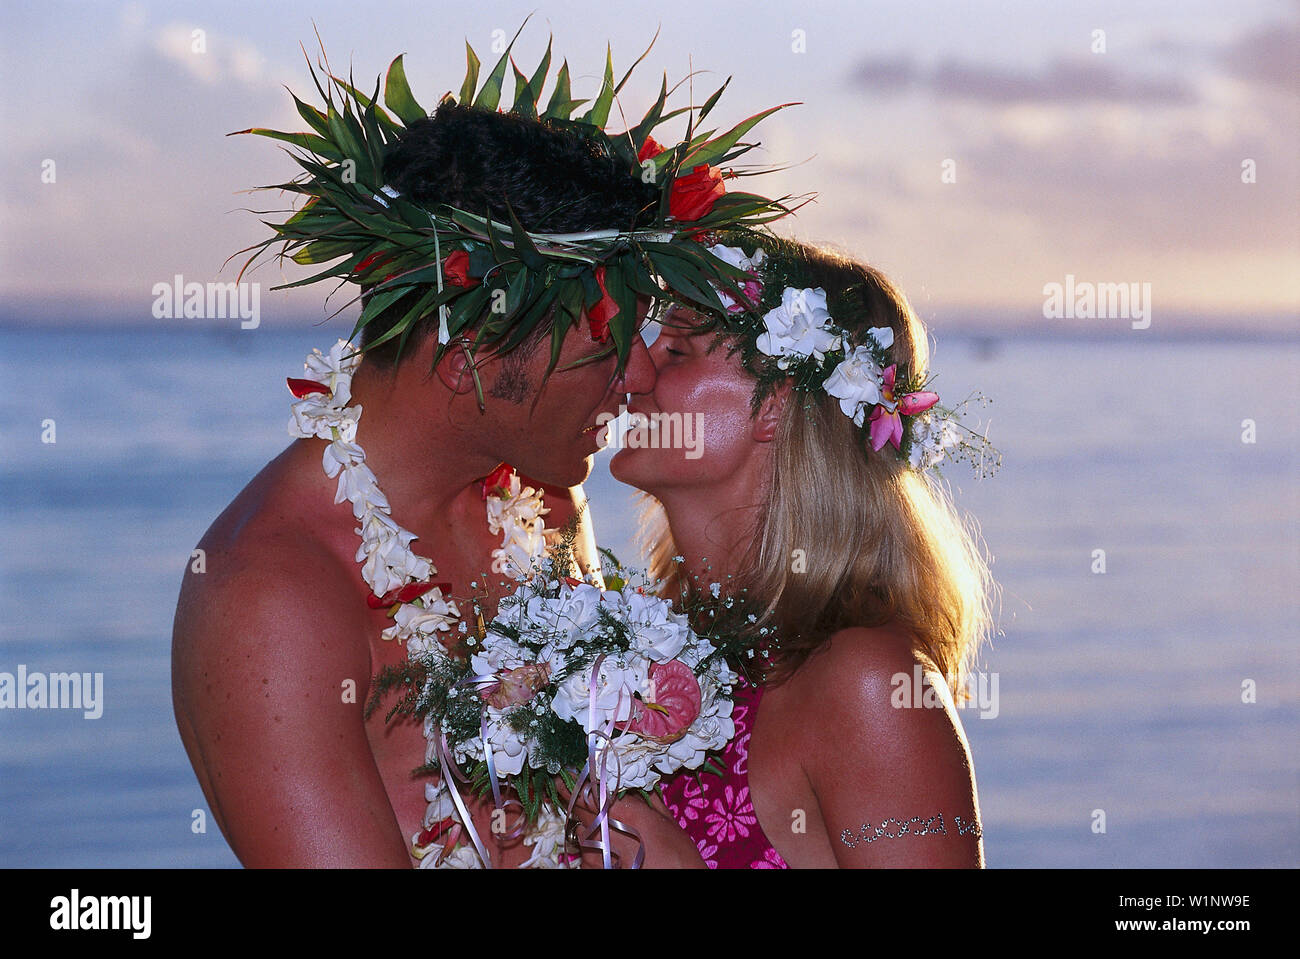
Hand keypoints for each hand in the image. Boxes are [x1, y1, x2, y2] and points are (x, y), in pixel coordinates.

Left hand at [560, 783, 705, 868]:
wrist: (680, 881)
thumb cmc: (679, 855)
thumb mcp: (668, 822)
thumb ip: (649, 800)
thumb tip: (637, 786)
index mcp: (626, 813)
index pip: (590, 792)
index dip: (576, 784)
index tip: (566, 775)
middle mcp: (608, 831)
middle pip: (580, 810)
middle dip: (577, 802)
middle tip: (575, 795)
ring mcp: (598, 854)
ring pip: (580, 832)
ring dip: (586, 827)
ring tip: (604, 831)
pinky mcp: (594, 870)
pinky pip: (584, 854)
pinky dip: (591, 850)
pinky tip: (608, 853)